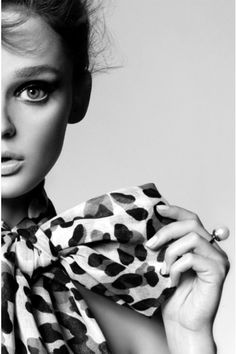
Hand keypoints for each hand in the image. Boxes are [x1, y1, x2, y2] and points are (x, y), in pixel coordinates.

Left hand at [146, 205, 229, 352]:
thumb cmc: (173, 294)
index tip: (157, 208)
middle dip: (166, 232)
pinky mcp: (217, 272)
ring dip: (171, 253)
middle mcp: (213, 249)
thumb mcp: (167, 263)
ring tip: (165, 270)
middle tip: (151, 246)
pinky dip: (177, 268)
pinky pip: (192, 258)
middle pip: (191, 224)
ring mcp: (218, 260)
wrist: (182, 322)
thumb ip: (167, 244)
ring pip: (191, 239)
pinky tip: (173, 281)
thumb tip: (153, 224)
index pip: (191, 218)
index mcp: (202, 245)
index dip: (175, 210)